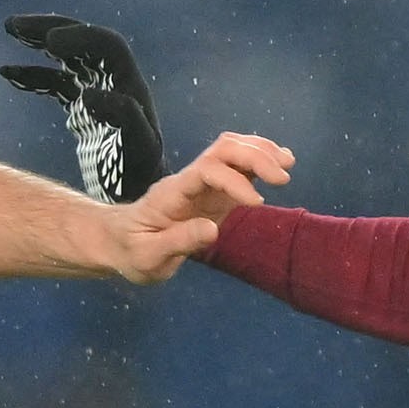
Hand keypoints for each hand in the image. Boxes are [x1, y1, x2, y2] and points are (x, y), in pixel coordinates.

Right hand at [0, 13, 164, 203]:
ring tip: (11, 29)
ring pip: (69, 58)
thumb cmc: (143, 182)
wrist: (140, 206)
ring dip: (41, 41)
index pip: (108, 48)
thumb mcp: (138, 153)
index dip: (80, 38)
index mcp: (132, 89)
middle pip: (85, 42)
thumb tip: (90, 93)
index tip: (49, 43)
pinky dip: (34, 74)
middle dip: (53, 29)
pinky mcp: (85, 112)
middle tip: (16, 25)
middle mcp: (118, 87)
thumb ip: (125, 121)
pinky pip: (58, 82)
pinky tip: (7, 72)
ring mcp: (101, 96)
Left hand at [108, 129, 292, 283]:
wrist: (120, 242)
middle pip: (222, 150)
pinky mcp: (213, 191)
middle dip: (254, 156)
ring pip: (230, 150)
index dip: (234, 181)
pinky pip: (236, 166)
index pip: (206, 171)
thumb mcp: (148, 257)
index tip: (257, 203)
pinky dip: (260, 161)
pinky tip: (280, 165)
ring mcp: (202, 183)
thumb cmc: (131, 251)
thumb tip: (213, 229)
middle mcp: (189, 180)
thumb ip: (178, 242)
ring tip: (288, 163)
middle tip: (283, 177)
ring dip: (260, 151)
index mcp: (172, 193)